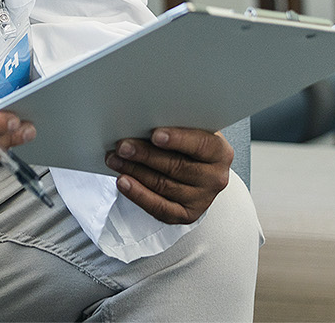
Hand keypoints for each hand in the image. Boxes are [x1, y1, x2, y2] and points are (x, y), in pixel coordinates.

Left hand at [106, 127, 231, 224]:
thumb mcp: (189, 130)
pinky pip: (159, 207)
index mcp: (220, 152)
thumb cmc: (187, 144)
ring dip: (135, 171)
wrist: (196, 170)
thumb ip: (174, 125)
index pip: (201, 145)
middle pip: (177, 166)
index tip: (154, 135)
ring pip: (164, 185)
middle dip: (145, 155)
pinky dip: (138, 194)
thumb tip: (142, 119)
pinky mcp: (186, 215)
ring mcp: (202, 199)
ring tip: (114, 159)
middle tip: (122, 146)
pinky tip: (123, 182)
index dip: (177, 139)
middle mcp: (215, 178)